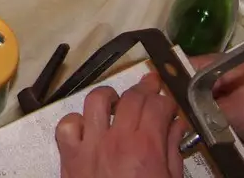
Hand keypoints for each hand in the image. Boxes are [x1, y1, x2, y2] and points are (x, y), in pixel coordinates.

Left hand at [55, 85, 184, 177]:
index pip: (157, 105)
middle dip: (145, 88)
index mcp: (145, 147)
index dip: (166, 98)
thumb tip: (176, 126)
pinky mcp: (69, 157)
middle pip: (131, 98)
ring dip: (110, 96)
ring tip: (119, 101)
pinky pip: (67, 126)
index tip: (169, 99)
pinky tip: (89, 127)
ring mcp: (90, 146)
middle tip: (152, 86)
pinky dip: (76, 121)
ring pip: (96, 101)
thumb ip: (172, 151)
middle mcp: (116, 140)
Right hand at [138, 57, 243, 146]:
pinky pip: (209, 104)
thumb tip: (180, 111)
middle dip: (178, 93)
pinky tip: (191, 122)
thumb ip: (202, 109)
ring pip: (199, 93)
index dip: (170, 76)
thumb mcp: (229, 111)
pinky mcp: (230, 101)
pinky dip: (201, 112)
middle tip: (162, 107)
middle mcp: (220, 71)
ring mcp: (226, 86)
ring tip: (173, 116)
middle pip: (190, 80)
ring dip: (190, 105)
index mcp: (219, 64)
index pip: (186, 64)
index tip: (155, 89)